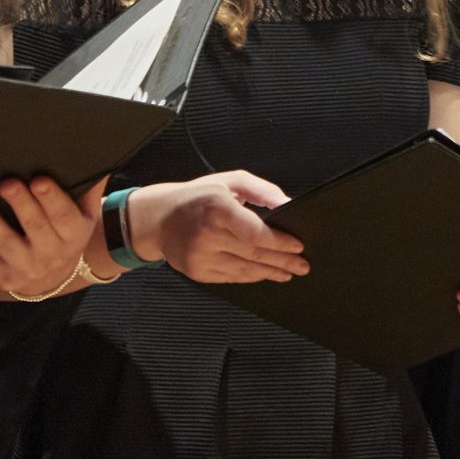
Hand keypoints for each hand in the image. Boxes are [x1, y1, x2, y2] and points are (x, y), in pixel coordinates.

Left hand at [0, 175, 106, 300]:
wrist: (56, 277)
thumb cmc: (66, 232)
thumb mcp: (84, 214)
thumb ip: (88, 187)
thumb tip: (98, 153)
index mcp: (73, 234)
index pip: (64, 216)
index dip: (51, 198)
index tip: (38, 179)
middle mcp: (51, 253)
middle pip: (35, 227)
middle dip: (20, 204)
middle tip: (6, 182)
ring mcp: (25, 267)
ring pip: (5, 243)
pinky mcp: (1, 277)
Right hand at [132, 172, 308, 283]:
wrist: (157, 218)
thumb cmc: (197, 197)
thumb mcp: (230, 181)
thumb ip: (261, 190)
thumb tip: (287, 204)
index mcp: (217, 209)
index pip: (255, 233)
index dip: (280, 242)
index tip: (299, 246)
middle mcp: (206, 235)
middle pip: (254, 254)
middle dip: (282, 261)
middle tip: (302, 265)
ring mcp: (200, 257)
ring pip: (244, 270)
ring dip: (269, 273)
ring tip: (288, 272)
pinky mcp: (196, 272)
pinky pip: (230, 277)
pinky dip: (250, 276)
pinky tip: (263, 274)